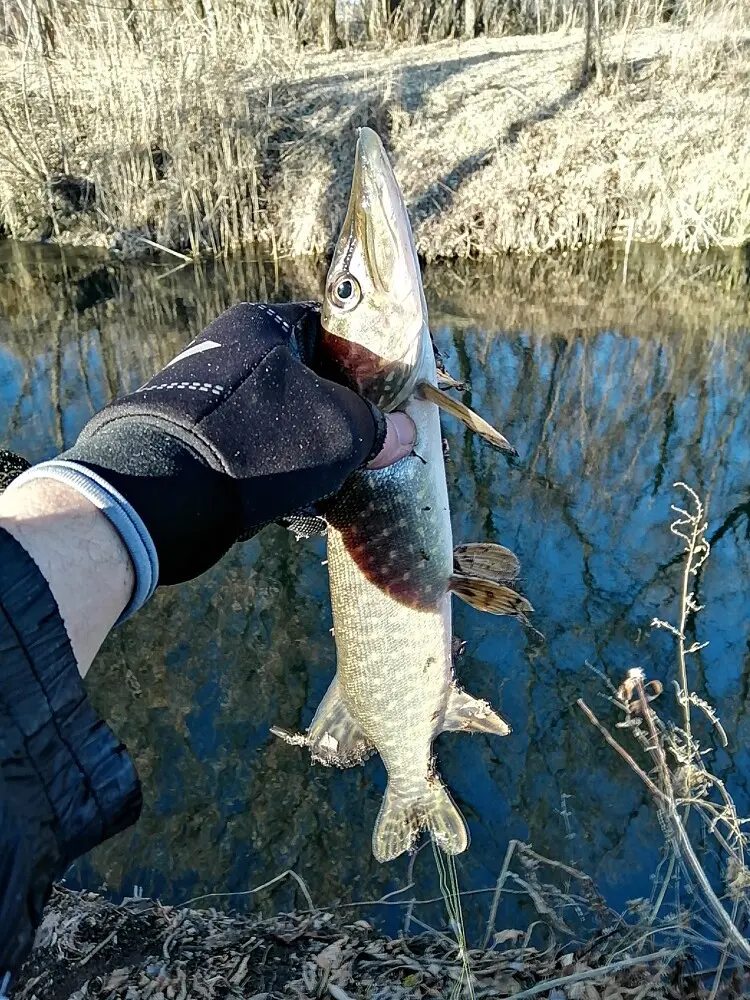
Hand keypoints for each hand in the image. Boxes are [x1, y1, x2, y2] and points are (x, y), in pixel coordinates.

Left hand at [60, 303, 414, 583]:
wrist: (164, 494)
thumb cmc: (260, 440)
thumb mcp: (339, 429)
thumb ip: (377, 427)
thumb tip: (406, 434)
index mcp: (260, 323)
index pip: (331, 330)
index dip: (369, 363)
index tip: (392, 397)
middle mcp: (228, 348)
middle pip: (307, 379)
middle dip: (340, 416)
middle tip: (368, 447)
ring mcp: (207, 394)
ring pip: (281, 418)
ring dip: (311, 449)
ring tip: (334, 481)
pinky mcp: (193, 437)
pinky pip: (252, 447)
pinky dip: (277, 469)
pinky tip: (296, 499)